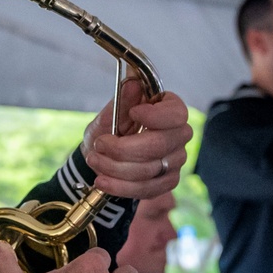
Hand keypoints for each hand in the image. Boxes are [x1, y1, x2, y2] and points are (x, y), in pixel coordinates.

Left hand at [82, 79, 191, 200]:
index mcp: (170, 111)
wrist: (103, 156)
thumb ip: (122, 100)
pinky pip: (147, 189)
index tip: (133, 113)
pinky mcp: (167, 181)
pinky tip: (102, 181)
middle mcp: (178, 135)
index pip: (176, 113)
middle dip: (123, 148)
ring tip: (94, 160)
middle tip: (99, 144)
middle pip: (160, 145)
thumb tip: (133, 83)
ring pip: (150, 169)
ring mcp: (176, 160)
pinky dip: (120, 187)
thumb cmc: (110, 129)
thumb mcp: (110, 113)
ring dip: (115, 168)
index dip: (157, 116)